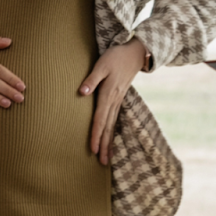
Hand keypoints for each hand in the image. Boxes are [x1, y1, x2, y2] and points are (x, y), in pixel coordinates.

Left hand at [80, 38, 148, 164]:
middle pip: (107, 127)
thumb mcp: (101, 65)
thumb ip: (91, 79)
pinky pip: (115, 120)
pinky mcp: (119, 99)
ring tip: (106, 159)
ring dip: (109, 142)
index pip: (100, 119)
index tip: (92, 149)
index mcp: (108, 94)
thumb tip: (81, 93)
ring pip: (112, 125)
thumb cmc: (115, 56)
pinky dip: (112, 132)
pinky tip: (110, 140)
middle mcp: (114, 101)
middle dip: (104, 145)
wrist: (134, 53)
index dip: (95, 134)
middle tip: (101, 163)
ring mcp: (118, 101)